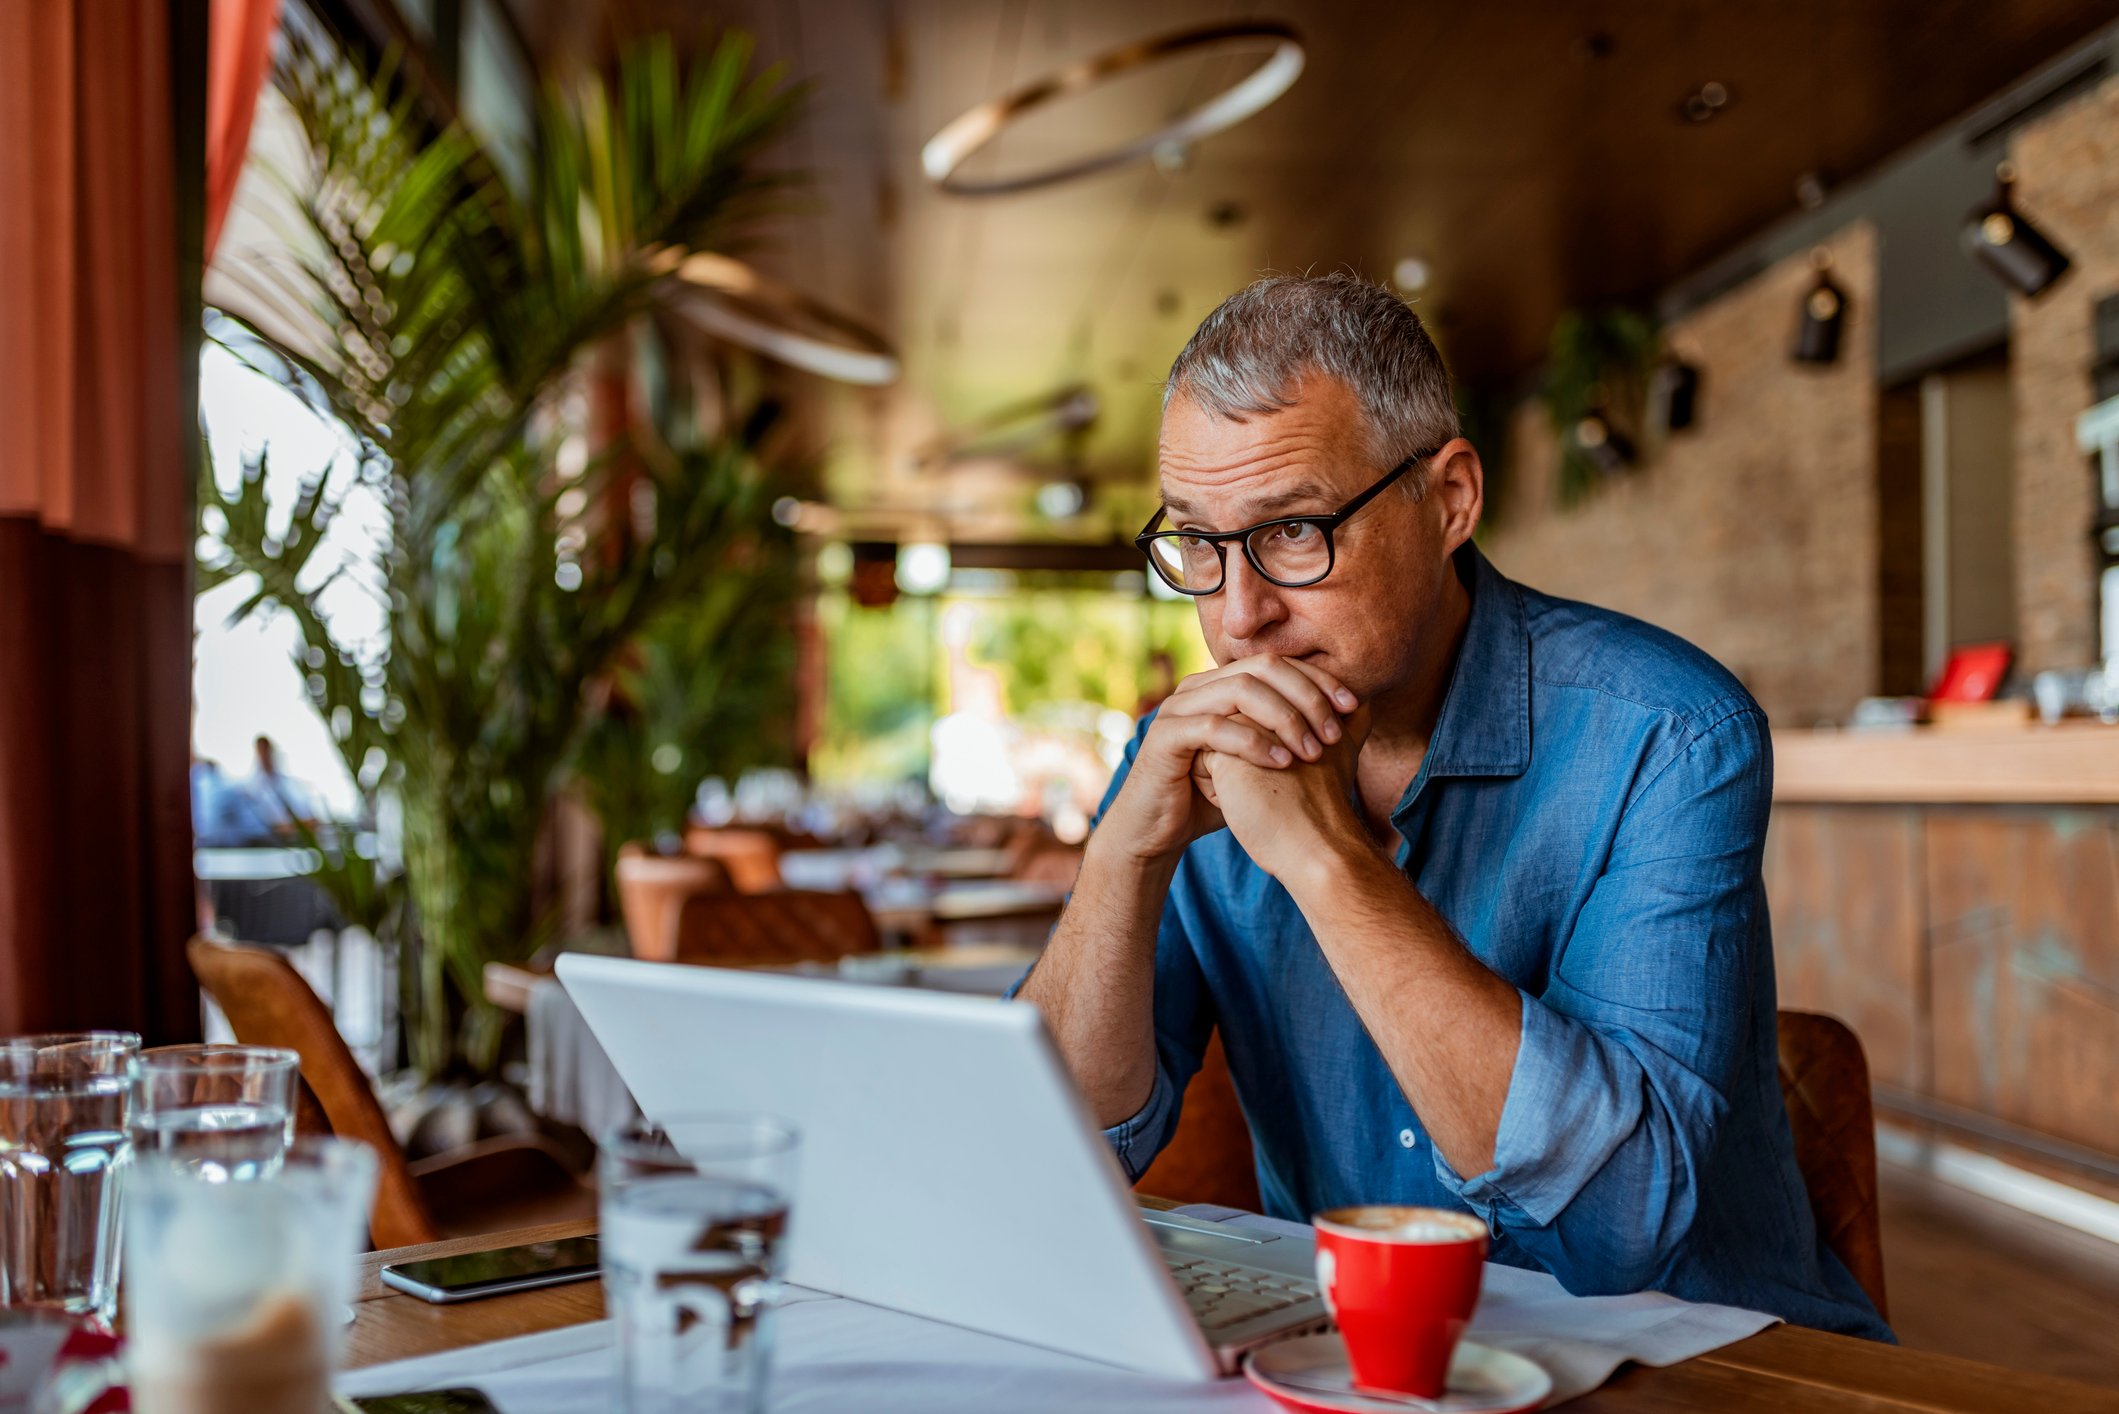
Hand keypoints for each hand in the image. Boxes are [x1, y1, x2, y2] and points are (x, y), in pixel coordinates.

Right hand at [1096, 655, 1358, 867]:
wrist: (1157, 830)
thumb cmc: (1212, 796)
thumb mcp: (1261, 762)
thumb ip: (1293, 736)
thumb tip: (1353, 720)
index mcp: (1221, 684)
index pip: (1278, 663)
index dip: (1318, 679)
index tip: (1353, 706)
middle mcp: (1198, 686)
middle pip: (1263, 667)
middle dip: (1306, 695)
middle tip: (1335, 731)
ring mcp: (1178, 708)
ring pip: (1241, 690)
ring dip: (1284, 717)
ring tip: (1313, 749)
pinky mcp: (1165, 737)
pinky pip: (1214, 727)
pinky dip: (1253, 742)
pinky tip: (1282, 763)